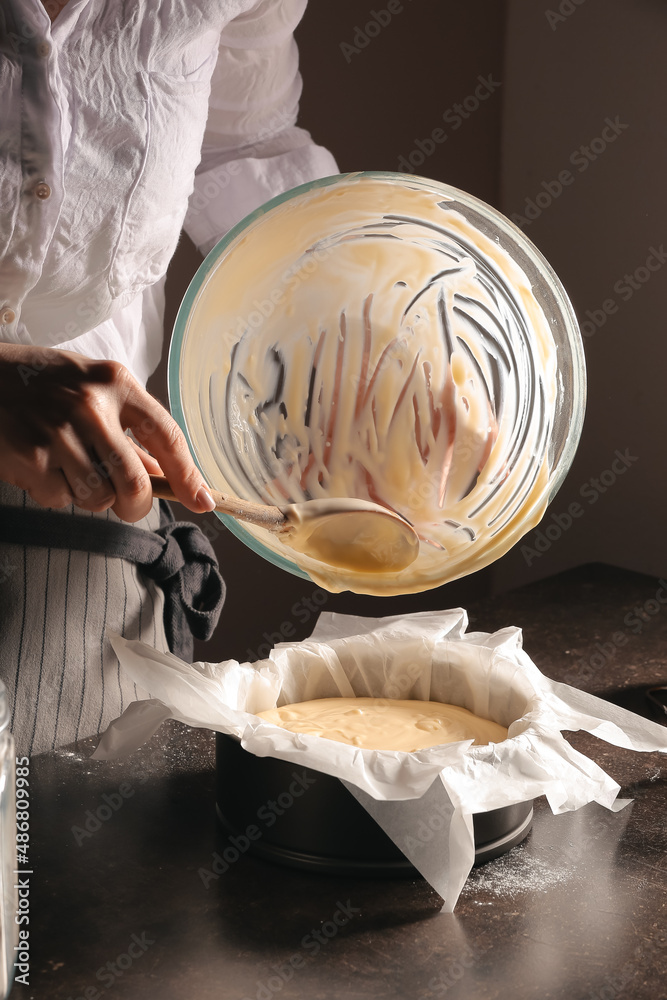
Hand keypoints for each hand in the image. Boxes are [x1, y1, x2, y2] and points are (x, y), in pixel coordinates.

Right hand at [0, 344, 215, 521]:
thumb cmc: (40, 383)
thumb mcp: (91, 388)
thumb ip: (129, 427)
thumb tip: (165, 475)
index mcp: (115, 383)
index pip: (167, 436)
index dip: (189, 475)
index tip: (203, 501)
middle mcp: (90, 406)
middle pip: (135, 482)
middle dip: (138, 505)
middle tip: (130, 505)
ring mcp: (58, 433)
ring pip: (98, 497)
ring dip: (90, 496)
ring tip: (69, 466)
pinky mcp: (31, 458)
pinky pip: (61, 499)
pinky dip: (55, 492)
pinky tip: (40, 464)